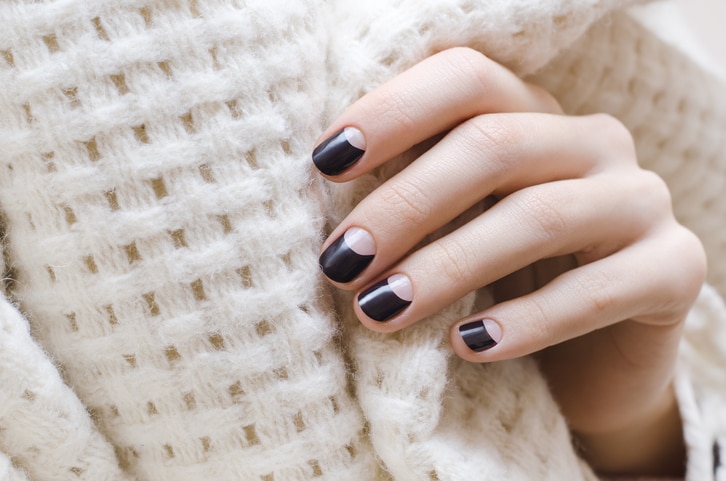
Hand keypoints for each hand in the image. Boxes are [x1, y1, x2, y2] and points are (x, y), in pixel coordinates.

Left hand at [313, 48, 705, 475]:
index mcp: (533, 115)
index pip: (465, 78)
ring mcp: (640, 199)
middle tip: (342, 262)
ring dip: (447, 266)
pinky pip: (596, 291)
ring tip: (381, 311)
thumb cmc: (499, 285)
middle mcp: (591, 142)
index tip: (325, 163)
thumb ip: (412, 202)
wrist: (583, 360)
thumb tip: (328, 199)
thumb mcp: (452, 231)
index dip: (393, 111)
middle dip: (405, 204)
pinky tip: (467, 346)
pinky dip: (524, 321)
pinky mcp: (675, 268)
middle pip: (492, 145)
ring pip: (536, 215)